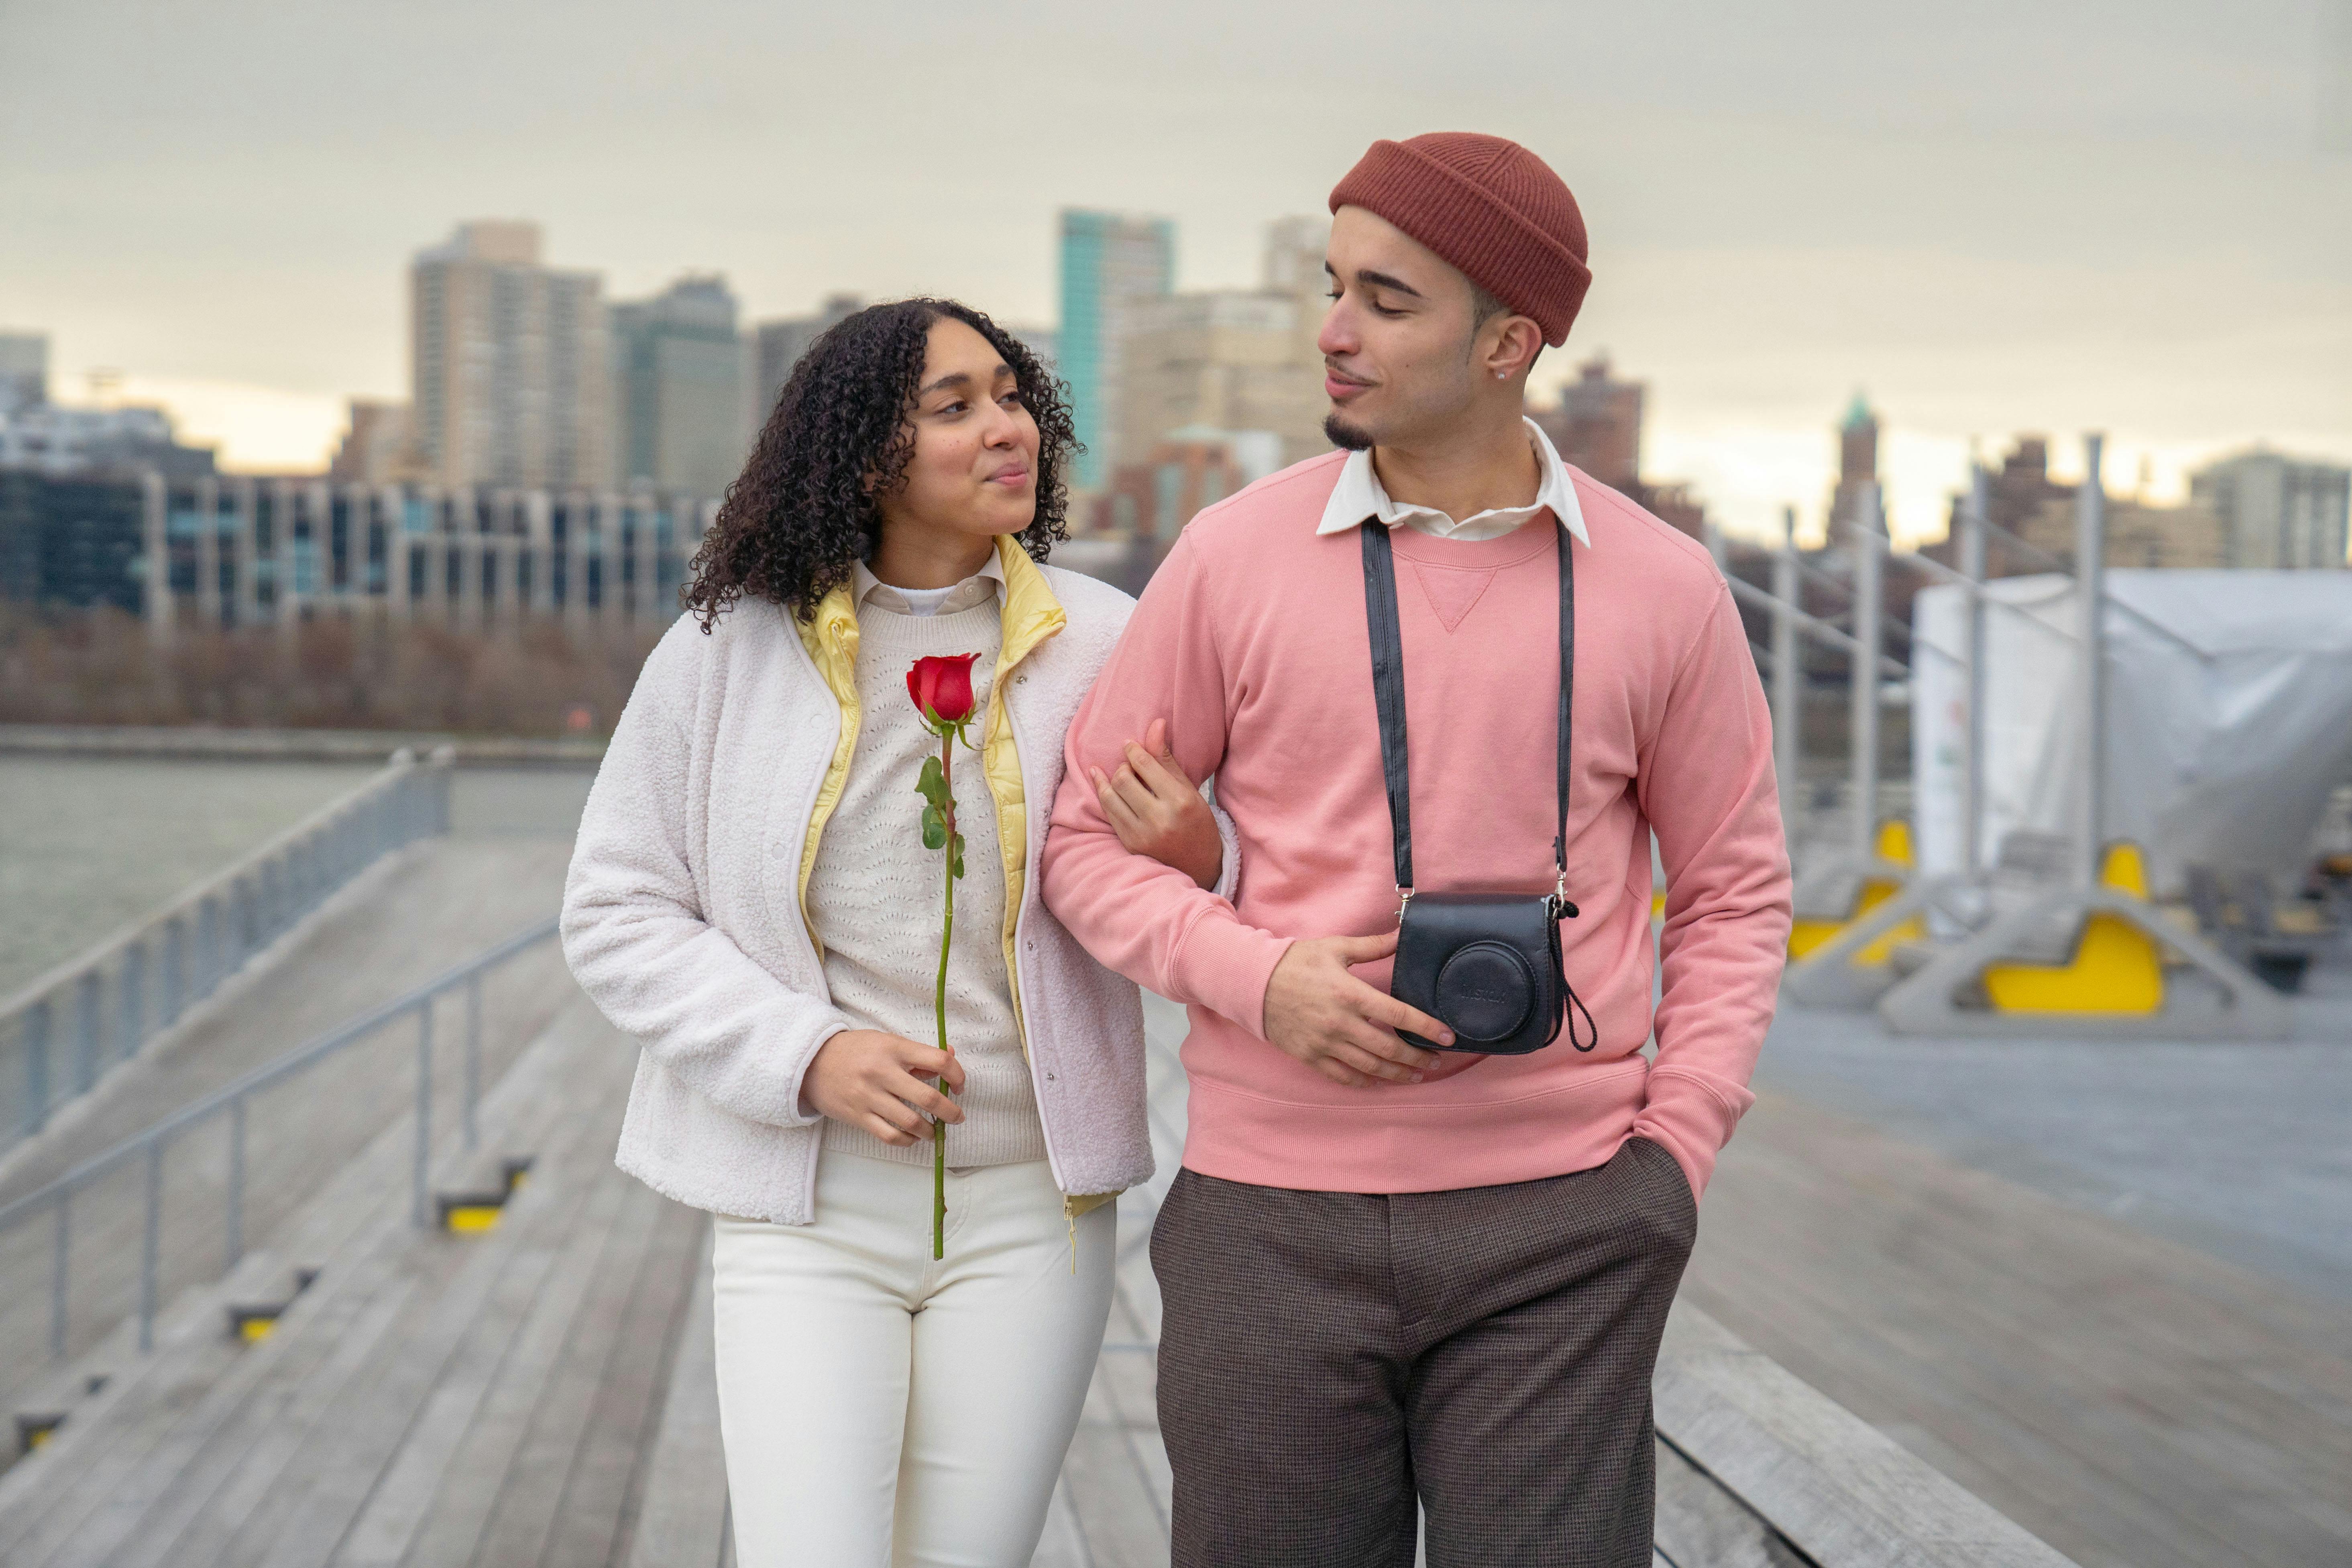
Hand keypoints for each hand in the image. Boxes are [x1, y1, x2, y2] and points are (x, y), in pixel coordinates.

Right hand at [802, 1029, 966, 1144]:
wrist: (812, 1062)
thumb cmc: (855, 1050)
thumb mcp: (886, 1042)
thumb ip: (917, 1053)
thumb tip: (951, 1055)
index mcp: (894, 1049)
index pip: (938, 1061)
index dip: (957, 1075)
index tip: (959, 1086)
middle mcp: (883, 1072)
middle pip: (929, 1098)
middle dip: (951, 1112)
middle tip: (958, 1117)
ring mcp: (869, 1096)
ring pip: (911, 1122)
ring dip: (930, 1131)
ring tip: (936, 1131)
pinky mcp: (858, 1116)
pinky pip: (890, 1135)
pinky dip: (907, 1140)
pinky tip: (912, 1137)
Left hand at [1094, 718, 1223, 890]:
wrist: (1198, 866)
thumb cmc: (1196, 823)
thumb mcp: (1188, 790)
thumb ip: (1167, 759)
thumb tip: (1155, 724)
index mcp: (1180, 802)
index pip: (1145, 765)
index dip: (1132, 750)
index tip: (1130, 745)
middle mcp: (1160, 819)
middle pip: (1124, 778)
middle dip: (1123, 766)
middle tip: (1129, 765)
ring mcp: (1142, 835)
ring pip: (1111, 795)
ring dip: (1110, 779)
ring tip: (1118, 774)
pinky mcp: (1129, 845)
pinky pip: (1109, 813)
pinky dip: (1104, 795)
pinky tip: (1101, 783)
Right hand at [1262, 932, 1452, 1087]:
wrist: (1252, 983)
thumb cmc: (1295, 962)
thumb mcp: (1335, 948)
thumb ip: (1372, 946)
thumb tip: (1402, 933)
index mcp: (1351, 994)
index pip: (1400, 1016)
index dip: (1427, 1029)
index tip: (1448, 1037)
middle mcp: (1341, 1023)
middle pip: (1390, 1049)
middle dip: (1417, 1059)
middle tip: (1435, 1062)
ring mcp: (1325, 1044)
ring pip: (1370, 1067)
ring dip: (1397, 1074)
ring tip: (1415, 1076)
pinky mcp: (1311, 1056)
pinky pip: (1343, 1077)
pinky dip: (1365, 1082)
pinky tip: (1379, 1082)